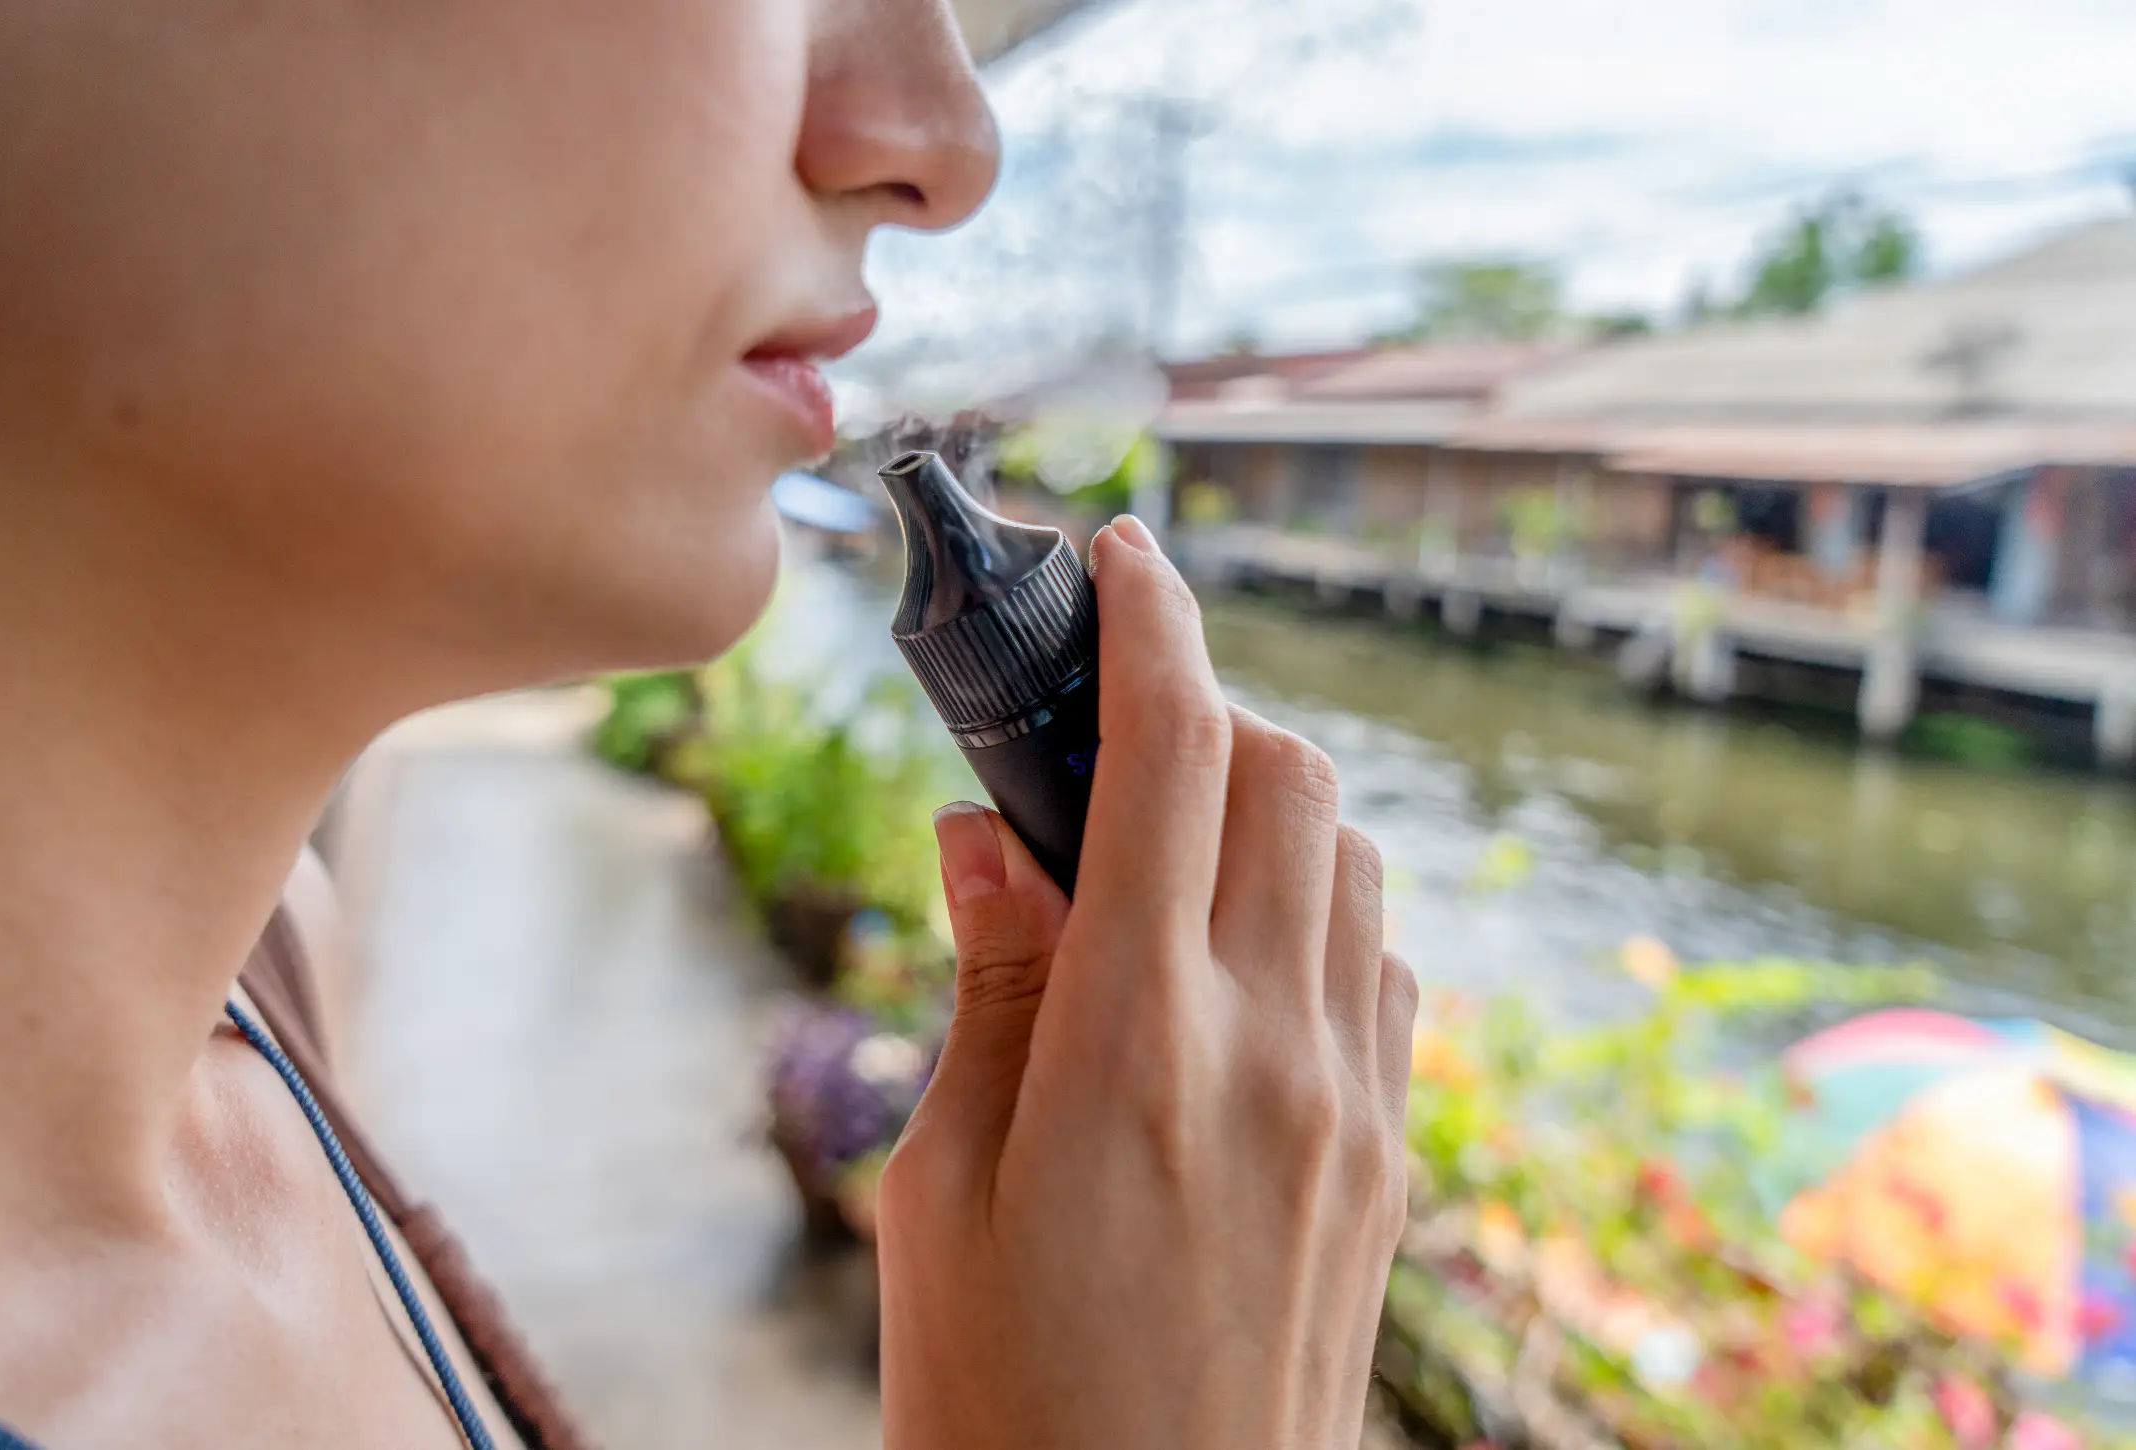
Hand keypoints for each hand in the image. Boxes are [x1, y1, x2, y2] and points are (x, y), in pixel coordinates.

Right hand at [878, 515, 1417, 1449]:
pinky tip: (1235, 962)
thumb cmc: (1001, 1397)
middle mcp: (1275, 1050)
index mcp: (1136, 1042)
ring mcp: (1356, 1105)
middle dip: (1207, 705)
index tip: (1124, 556)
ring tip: (1163, 847)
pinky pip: (1382, 968)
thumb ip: (987, 985)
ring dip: (1267, 803)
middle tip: (1109, 730)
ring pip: (1351, 860)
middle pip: (1287, 774)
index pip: (1171, 754)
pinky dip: (1319, 910)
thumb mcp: (944, 1185)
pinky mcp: (1390, 1162)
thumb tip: (991, 832)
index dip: (1151, 623)